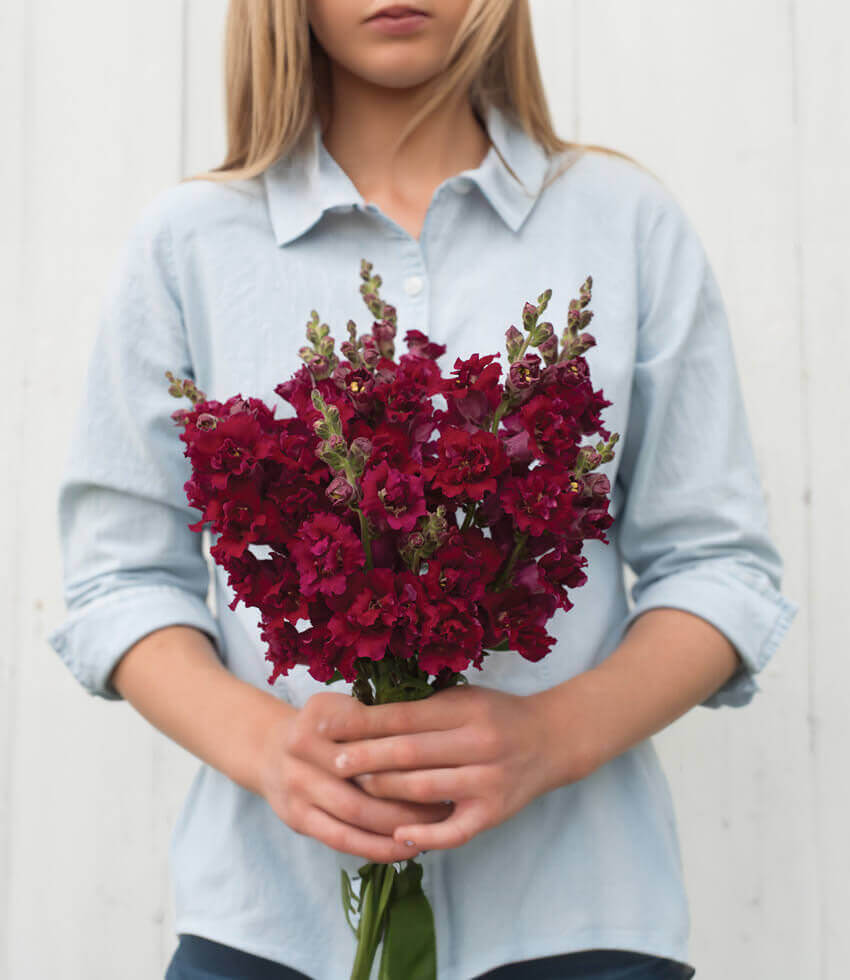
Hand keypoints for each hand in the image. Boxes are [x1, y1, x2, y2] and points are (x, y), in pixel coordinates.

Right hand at [257, 691, 452, 862]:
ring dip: (399, 825)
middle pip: (365, 777)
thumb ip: (378, 718)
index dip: (411, 753)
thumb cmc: (325, 726)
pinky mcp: (298, 818)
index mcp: (320, 717)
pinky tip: (405, 849)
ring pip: (356, 814)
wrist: (270, 748)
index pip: (373, 738)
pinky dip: (376, 848)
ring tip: (436, 828)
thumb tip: (434, 736)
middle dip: (411, 794)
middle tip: (449, 800)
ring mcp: (297, 787)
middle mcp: (302, 751)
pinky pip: (342, 839)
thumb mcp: (345, 706)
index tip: (448, 763)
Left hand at [325, 683, 583, 852]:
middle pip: (411, 753)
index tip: (333, 729)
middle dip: (368, 759)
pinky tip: (398, 836)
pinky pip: (455, 830)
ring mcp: (488, 781)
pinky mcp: (494, 813)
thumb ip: (423, 708)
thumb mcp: (464, 698)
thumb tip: (365, 714)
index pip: (406, 718)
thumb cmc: (496, 714)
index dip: (367, 725)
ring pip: (425, 790)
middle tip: (335, 764)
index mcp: (466, 711)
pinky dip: (425, 835)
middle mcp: (479, 744)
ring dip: (386, 793)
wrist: (552, 740)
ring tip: (357, 792)